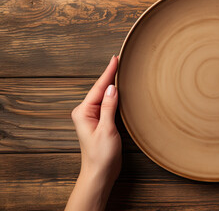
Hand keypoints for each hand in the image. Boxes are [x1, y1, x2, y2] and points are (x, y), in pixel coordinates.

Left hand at [66, 56, 120, 210]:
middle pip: (100, 89)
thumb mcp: (107, 130)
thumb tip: (112, 88)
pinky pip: (107, 105)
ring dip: (112, 85)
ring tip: (120, 71)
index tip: (115, 59)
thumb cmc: (101, 156)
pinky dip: (114, 96)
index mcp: (84, 112)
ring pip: (104, 96)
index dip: (108, 72)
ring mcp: (93, 118)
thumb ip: (109, 107)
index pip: (99, 88)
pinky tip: (119, 91)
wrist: (100, 173)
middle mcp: (86, 113)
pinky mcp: (100, 123)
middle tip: (119, 60)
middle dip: (110, 75)